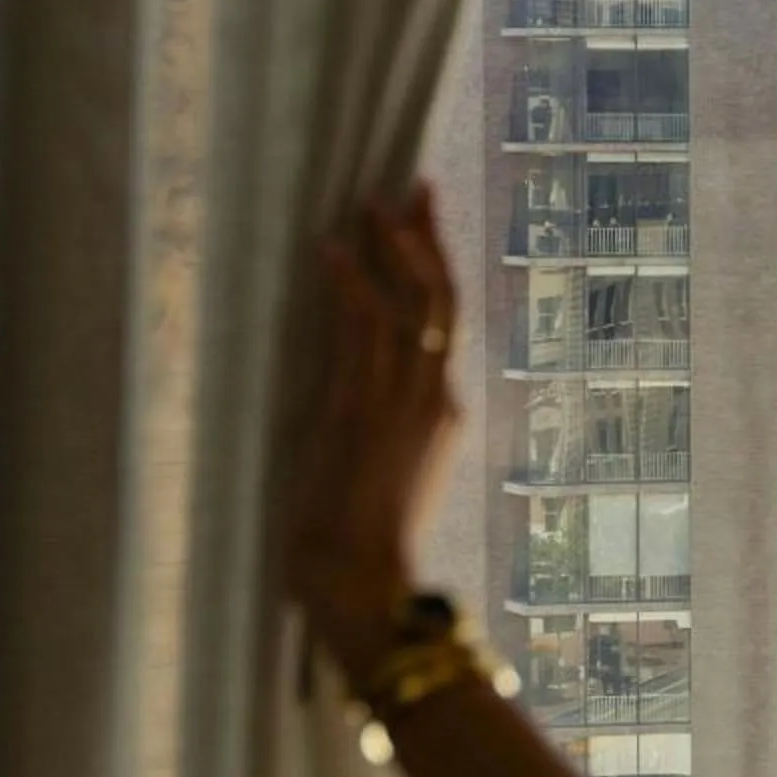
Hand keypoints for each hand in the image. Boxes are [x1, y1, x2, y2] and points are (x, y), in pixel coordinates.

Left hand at [290, 184, 464, 680]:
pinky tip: (331, 250)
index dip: (435, 270)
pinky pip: (363, 331)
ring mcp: (403, 403)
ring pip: (414, 304)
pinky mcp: (362, 411)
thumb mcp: (382, 479)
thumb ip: (381, 436)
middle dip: (428, 240)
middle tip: (413, 189)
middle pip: (443, 299)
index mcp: (443, 414)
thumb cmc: (362, 548)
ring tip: (369, 204)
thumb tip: (354, 410)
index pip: (446, 325)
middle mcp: (436, 399)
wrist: (362, 587)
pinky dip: (350, 284)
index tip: (419, 227)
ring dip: (391, 248)